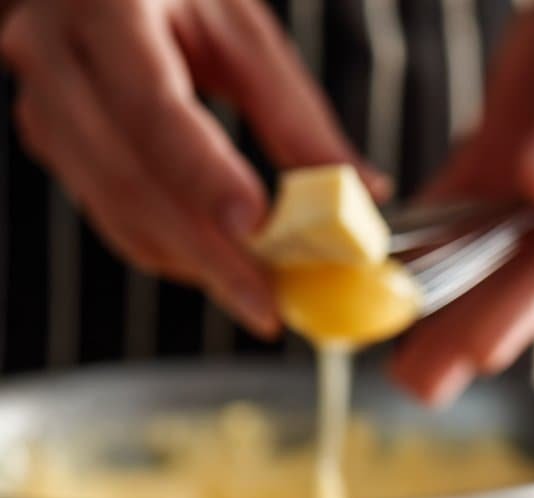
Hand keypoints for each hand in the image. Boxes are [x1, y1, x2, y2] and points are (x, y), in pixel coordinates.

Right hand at [0, 0, 388, 334]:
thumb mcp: (240, 27)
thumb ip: (295, 114)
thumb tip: (362, 191)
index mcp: (110, 6)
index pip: (154, 107)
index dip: (204, 175)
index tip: (257, 228)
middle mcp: (58, 55)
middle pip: (132, 179)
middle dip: (208, 254)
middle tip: (268, 303)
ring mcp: (44, 104)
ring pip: (118, 211)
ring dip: (192, 263)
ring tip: (257, 293)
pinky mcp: (51, 144)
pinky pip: (111, 217)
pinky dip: (170, 251)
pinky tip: (219, 265)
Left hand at [392, 0, 533, 403]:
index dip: (527, 309)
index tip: (482, 352)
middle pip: (523, 282)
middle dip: (471, 335)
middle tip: (420, 386)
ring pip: (485, 260)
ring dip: (441, 309)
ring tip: (397, 365)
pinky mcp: (501, 164)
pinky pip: (458, 213)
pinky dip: (424, 245)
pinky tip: (388, 278)